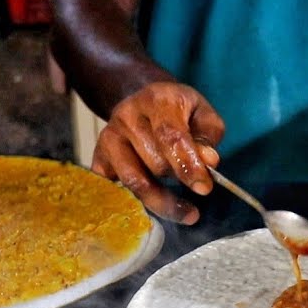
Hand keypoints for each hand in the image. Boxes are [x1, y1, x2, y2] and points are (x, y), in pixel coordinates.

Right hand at [92, 81, 224, 223]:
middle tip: (193, 182)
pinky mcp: (98, 158)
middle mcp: (127, 116)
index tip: (204, 189)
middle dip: (177, 178)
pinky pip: (117, 191)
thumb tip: (209, 161)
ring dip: (161, 198)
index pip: (170, 137)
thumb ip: (208, 136)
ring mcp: (108, 138)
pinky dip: (137, 203)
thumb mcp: (201, 113)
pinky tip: (154, 205)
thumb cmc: (177, 111)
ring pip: (134, 180)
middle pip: (155, 163)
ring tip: (183, 208)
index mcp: (157, 100)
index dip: (188, 165)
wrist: (143, 101)